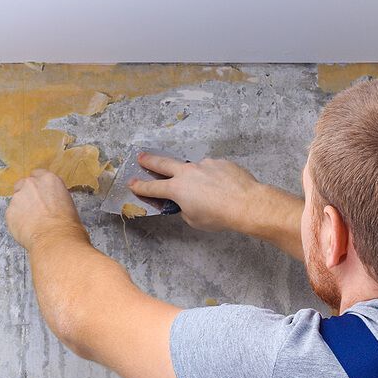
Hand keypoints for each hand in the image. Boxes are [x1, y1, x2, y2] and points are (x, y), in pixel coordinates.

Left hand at [6, 169, 87, 249]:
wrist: (56, 240)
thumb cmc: (68, 225)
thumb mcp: (67, 203)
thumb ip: (54, 197)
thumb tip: (50, 204)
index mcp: (49, 179)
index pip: (38, 174)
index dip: (39, 186)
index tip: (41, 194)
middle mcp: (31, 184)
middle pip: (23, 184)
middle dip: (27, 195)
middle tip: (35, 209)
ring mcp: (18, 197)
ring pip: (16, 200)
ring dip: (22, 209)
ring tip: (32, 224)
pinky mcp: (9, 212)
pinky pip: (12, 215)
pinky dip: (17, 221)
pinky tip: (27, 230)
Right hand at [128, 152, 260, 231]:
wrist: (245, 203)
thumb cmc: (219, 216)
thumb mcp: (194, 220)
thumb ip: (185, 209)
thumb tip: (186, 202)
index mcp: (177, 189)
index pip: (153, 188)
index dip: (140, 186)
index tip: (132, 183)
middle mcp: (187, 172)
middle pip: (163, 163)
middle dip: (150, 161)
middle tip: (141, 157)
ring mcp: (204, 164)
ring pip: (193, 168)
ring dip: (193, 175)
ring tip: (203, 188)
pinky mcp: (220, 162)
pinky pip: (212, 169)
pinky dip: (213, 177)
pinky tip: (221, 187)